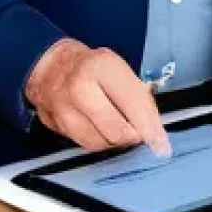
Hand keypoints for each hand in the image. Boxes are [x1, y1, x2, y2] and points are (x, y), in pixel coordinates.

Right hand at [25, 39, 170, 156]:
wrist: (50, 66)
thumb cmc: (90, 67)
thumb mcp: (118, 68)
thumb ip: (138, 95)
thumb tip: (155, 127)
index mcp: (101, 66)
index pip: (133, 104)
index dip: (151, 128)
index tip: (161, 143)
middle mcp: (80, 87)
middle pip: (117, 130)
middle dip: (134, 137)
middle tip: (141, 135)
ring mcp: (64, 108)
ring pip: (101, 143)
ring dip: (116, 142)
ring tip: (120, 128)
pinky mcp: (55, 125)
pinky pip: (86, 145)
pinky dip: (100, 142)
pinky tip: (103, 131)